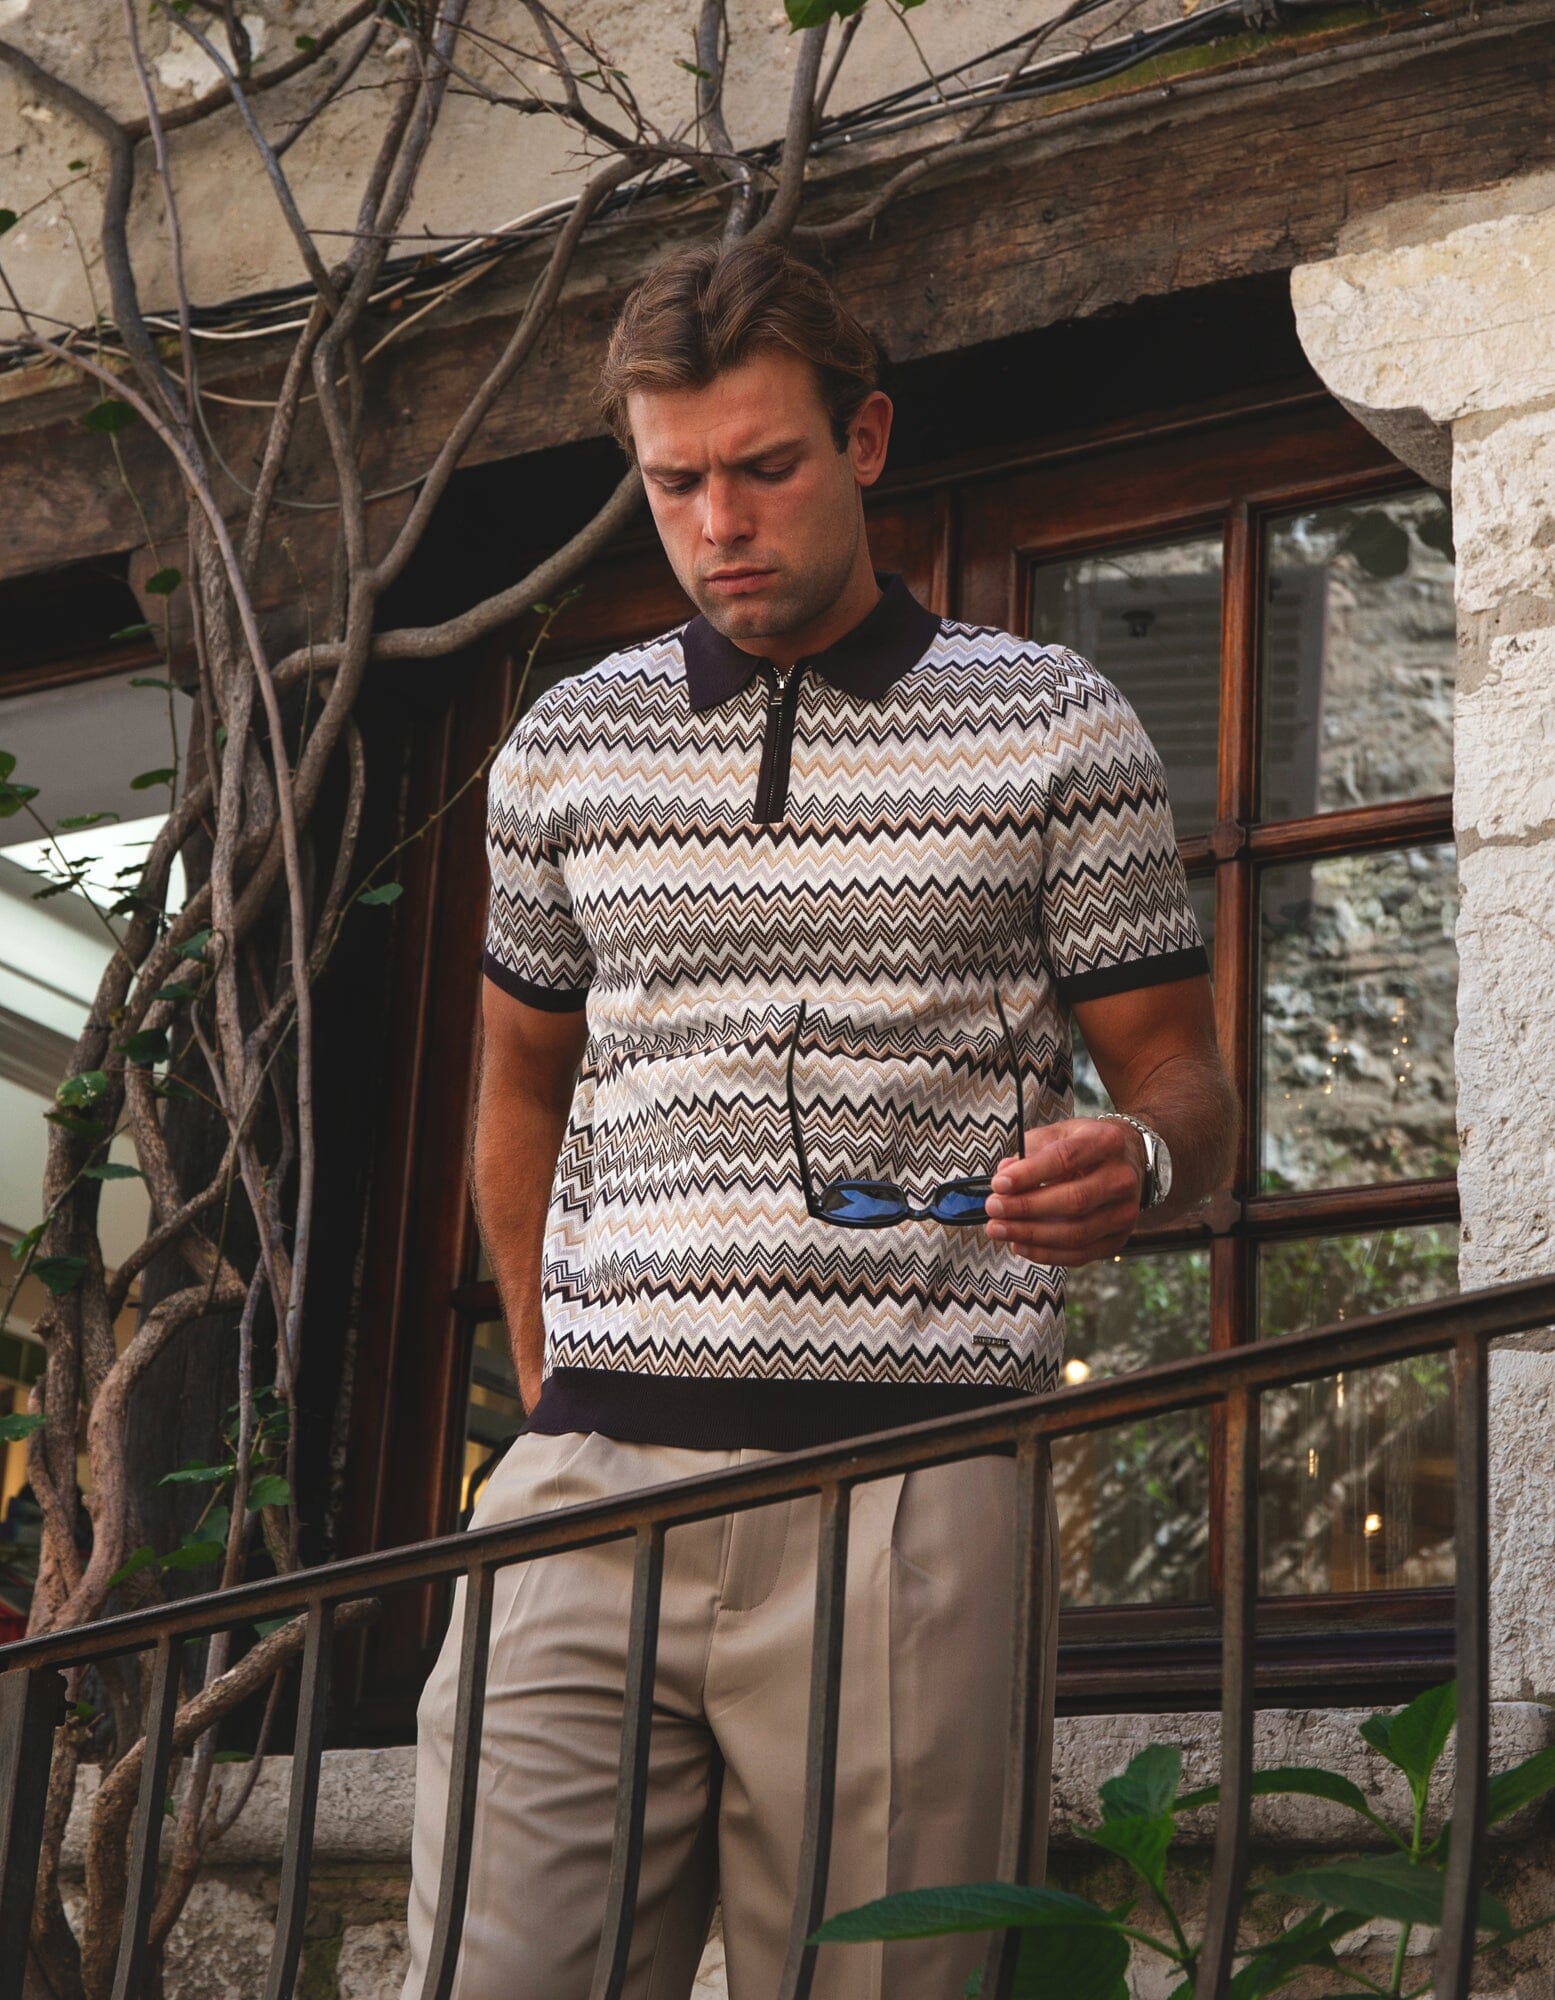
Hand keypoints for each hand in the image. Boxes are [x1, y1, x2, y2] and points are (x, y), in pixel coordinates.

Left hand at [983, 1118, 1147, 1266]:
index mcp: (1106, 1141)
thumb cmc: (1083, 1145)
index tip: (998, 1184)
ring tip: (999, 1229)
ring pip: (1076, 1232)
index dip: (1029, 1173)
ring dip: (1031, 1235)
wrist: (1126, 1160)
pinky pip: (1080, 1254)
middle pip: (1073, 1199)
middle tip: (993, 1208)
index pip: (1065, 1158)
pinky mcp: (1119, 1239)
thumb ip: (1029, 1151)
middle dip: (1026, 1207)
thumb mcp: (1058, 1134)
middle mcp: (1122, 1177)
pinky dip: (1046, 1254)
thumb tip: (1003, 1175)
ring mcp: (1125, 1211)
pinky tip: (1019, 1245)